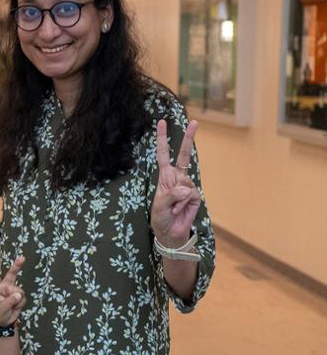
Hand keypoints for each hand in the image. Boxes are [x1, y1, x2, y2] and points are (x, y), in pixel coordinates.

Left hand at [0, 257, 25, 326]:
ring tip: (11, 307)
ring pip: (19, 291)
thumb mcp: (0, 308)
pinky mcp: (19, 298)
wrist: (3, 324)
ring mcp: (13, 292)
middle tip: (22, 258)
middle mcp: (5, 288)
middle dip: (17, 266)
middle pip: (12, 275)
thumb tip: (19, 295)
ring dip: (17, 300)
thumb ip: (9, 301)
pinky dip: (20, 304)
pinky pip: (23, 298)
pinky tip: (15, 308)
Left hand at [150, 119, 200, 247]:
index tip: (162, 122)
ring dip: (177, 198)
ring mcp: (187, 186)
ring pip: (186, 183)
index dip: (162, 139)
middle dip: (188, 138)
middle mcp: (177, 178)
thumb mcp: (159, 205)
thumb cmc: (160, 217)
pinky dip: (183, 204)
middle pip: (184, 155)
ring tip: (172, 208)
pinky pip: (190, 195)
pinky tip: (179, 210)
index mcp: (165, 176)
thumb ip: (170, 195)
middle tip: (194, 122)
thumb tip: (186, 188)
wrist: (170, 232)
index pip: (163, 154)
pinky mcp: (195, 196)